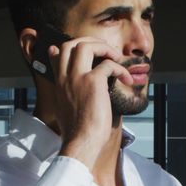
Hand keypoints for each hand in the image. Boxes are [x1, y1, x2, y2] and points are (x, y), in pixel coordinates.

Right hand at [48, 38, 133, 170]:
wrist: (81, 143)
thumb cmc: (78, 132)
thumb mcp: (66, 110)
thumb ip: (68, 95)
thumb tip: (75, 93)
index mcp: (59, 83)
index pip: (58, 53)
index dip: (74, 46)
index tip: (88, 50)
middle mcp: (65, 77)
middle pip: (72, 43)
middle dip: (91, 42)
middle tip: (106, 51)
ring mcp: (77, 78)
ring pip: (86, 45)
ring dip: (105, 48)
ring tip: (117, 58)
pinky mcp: (93, 82)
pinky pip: (109, 65)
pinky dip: (121, 69)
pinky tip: (127, 80)